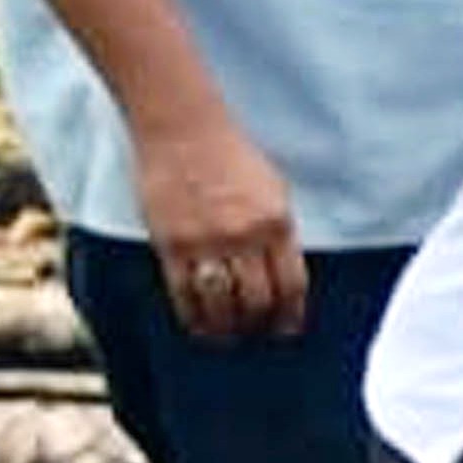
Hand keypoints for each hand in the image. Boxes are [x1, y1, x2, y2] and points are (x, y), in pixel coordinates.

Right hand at [135, 120, 303, 339]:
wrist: (182, 128)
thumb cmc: (231, 154)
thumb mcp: (273, 189)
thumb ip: (278, 232)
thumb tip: (282, 276)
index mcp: (277, 222)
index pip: (291, 285)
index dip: (290, 315)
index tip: (287, 328)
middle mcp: (244, 235)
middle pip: (258, 301)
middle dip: (260, 325)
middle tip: (256, 333)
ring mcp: (206, 242)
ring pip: (221, 305)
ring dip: (227, 328)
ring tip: (229, 335)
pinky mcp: (171, 244)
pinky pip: (184, 294)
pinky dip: (194, 317)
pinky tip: (199, 325)